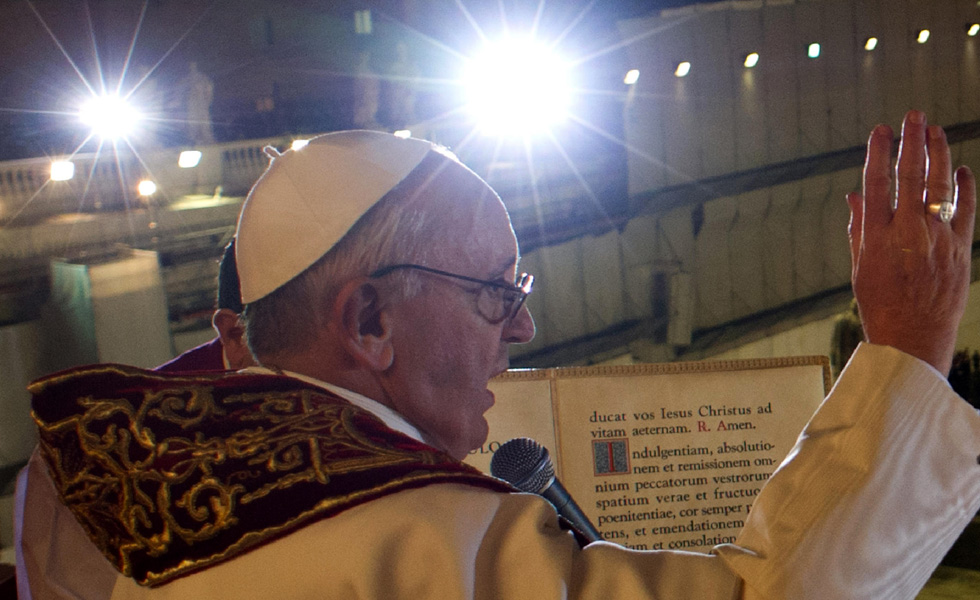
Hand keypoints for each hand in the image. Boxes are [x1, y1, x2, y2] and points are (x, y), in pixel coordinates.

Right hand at [847, 110, 975, 373]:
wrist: (913, 340)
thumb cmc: (880, 306)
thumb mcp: (859, 267)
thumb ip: (859, 228)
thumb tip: (855, 196)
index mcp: (877, 237)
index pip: (877, 183)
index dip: (879, 153)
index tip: (881, 130)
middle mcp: (908, 233)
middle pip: (911, 176)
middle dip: (913, 142)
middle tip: (914, 115)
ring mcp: (937, 240)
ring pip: (940, 186)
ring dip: (939, 154)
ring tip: (936, 131)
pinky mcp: (960, 250)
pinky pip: (965, 210)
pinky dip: (965, 187)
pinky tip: (962, 168)